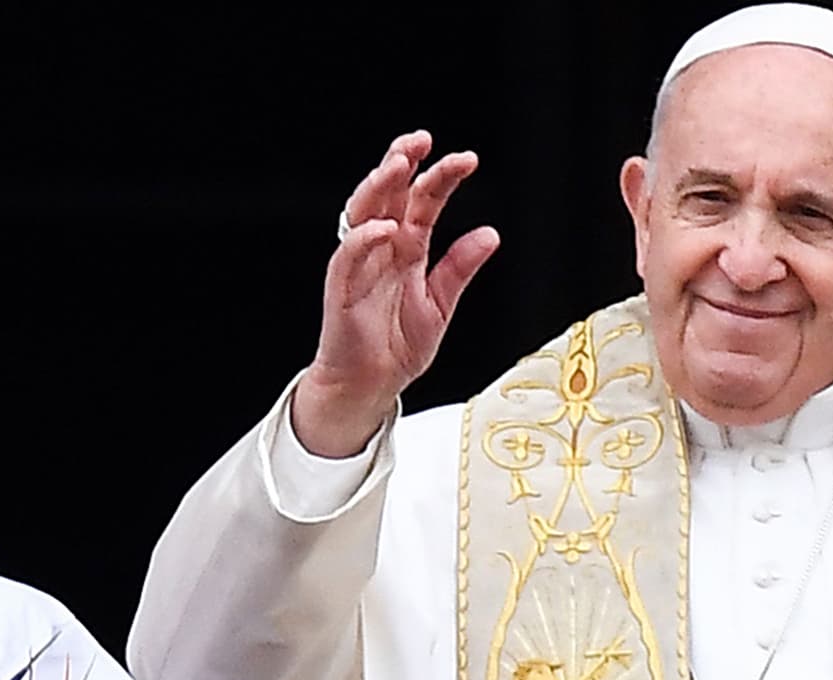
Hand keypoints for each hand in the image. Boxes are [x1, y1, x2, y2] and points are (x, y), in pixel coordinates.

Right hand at [293, 130, 501, 456]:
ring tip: (398, 164)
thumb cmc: (398, 345)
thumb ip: (460, 267)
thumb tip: (490, 234)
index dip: (441, 177)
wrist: (371, 385)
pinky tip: (385, 226)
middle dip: (402, 162)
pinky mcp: (342, 287)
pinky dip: (364, 239)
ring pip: (363, 212)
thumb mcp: (441, 303)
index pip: (423, 201)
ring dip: (379, 186)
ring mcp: (360, 264)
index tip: (466, 159)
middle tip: (421, 140)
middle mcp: (382, 248)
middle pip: (389, 194)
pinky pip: (349, 256)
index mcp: (407, 248)